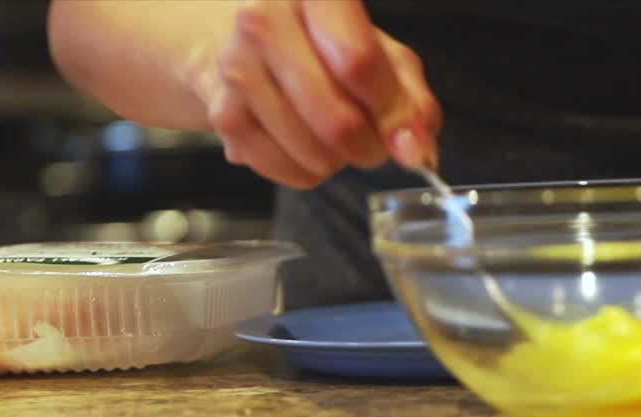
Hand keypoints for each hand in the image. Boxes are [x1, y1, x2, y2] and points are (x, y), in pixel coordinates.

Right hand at [186, 0, 440, 187]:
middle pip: (336, 119)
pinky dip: (308, 172)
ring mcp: (236, 69)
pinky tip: (306, 146)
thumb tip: (417, 149)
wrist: (243, 44)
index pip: (359, 62)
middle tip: (373, 144)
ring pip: (313, 152)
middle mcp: (264, 21)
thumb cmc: (322, 44)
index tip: (405, 135)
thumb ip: (411, 99)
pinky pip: (285, 171)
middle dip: (368, 148)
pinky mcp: (222, 115)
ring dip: (337, 161)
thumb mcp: (383, 54)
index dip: (390, 112)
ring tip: (334, 136)